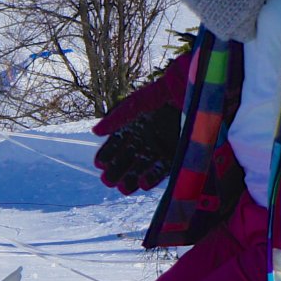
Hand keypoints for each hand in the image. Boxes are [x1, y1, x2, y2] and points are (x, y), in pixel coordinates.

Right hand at [91, 54, 188, 193]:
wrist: (186, 92)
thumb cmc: (159, 96)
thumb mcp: (135, 106)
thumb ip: (116, 119)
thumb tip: (95, 132)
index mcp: (131, 127)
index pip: (115, 145)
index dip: (107, 155)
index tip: (100, 164)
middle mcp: (144, 140)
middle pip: (127, 159)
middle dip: (116, 171)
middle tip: (108, 181)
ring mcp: (159, 148)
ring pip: (142, 167)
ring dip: (132, 178)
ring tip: (122, 188)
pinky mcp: (174, 154)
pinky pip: (162, 169)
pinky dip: (153, 177)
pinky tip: (142, 184)